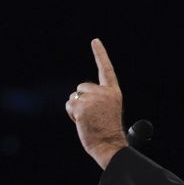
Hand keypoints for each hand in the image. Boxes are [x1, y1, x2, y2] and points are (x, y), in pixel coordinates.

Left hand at [66, 39, 127, 168]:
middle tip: (92, 115)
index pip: (106, 69)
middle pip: (82, 87)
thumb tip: (78, 95)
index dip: (100, 54)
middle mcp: (104, 92)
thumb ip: (98, 98)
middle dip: (82, 99)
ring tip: (88, 120)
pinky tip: (82, 121)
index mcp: (113, 92)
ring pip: (74, 96)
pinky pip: (69, 104)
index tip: (95, 41)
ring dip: (76, 108)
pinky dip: (72, 114)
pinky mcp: (82, 106)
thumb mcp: (108, 109)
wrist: (109, 144)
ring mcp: (93, 99)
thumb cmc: (107, 130)